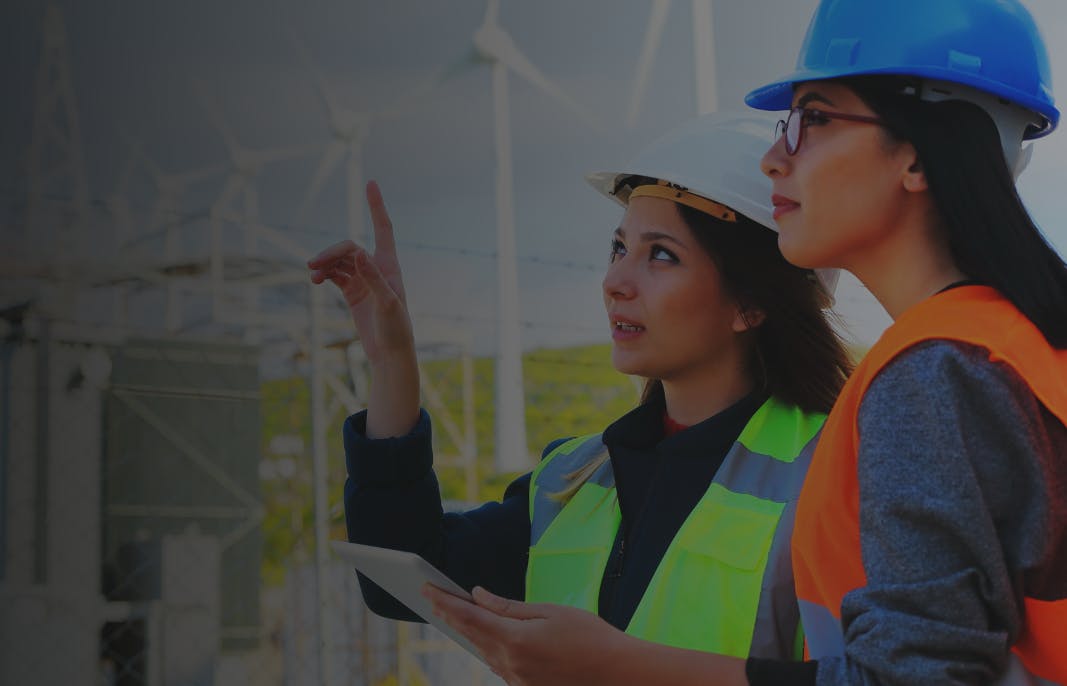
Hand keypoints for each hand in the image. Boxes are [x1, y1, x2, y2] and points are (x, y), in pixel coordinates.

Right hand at [307, 180, 410, 362]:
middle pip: (349, 247)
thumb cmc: (396, 330)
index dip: (376, 205)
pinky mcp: (353, 292)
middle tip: (313, 264)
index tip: (370, 182)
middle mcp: (376, 268)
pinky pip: (335, 275)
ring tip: (312, 274)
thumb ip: (374, 278)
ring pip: (339, 261)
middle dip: (331, 252)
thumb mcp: (387, 304)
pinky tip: (315, 280)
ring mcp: (363, 280)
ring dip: (324, 264)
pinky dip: (324, 274)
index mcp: (390, 266)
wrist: (391, 354)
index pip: (383, 228)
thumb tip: (359, 253)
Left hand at [424, 585, 630, 685]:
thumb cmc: (589, 638)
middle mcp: (510, 664)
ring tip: (453, 614)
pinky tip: (487, 639)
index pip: (469, 618)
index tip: (427, 589)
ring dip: (469, 633)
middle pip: (471, 636)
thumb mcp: (550, 612)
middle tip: (433, 598)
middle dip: (451, 615)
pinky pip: (500, 665)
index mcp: (514, 641)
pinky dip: (490, 648)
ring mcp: (517, 680)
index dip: (445, 602)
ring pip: (484, 652)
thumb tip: (479, 596)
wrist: (617, 674)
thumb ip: (510, 607)